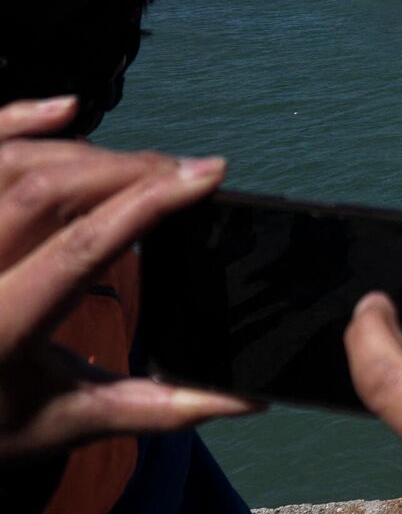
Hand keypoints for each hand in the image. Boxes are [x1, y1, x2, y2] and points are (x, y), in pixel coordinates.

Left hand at [0, 97, 253, 459]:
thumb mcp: (65, 422)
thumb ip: (155, 407)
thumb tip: (247, 398)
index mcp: (1, 329)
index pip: (82, 249)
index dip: (149, 203)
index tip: (208, 173)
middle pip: (49, 191)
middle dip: (129, 169)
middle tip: (185, 172)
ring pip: (15, 163)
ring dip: (87, 152)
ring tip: (141, 165)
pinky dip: (18, 120)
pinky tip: (65, 110)